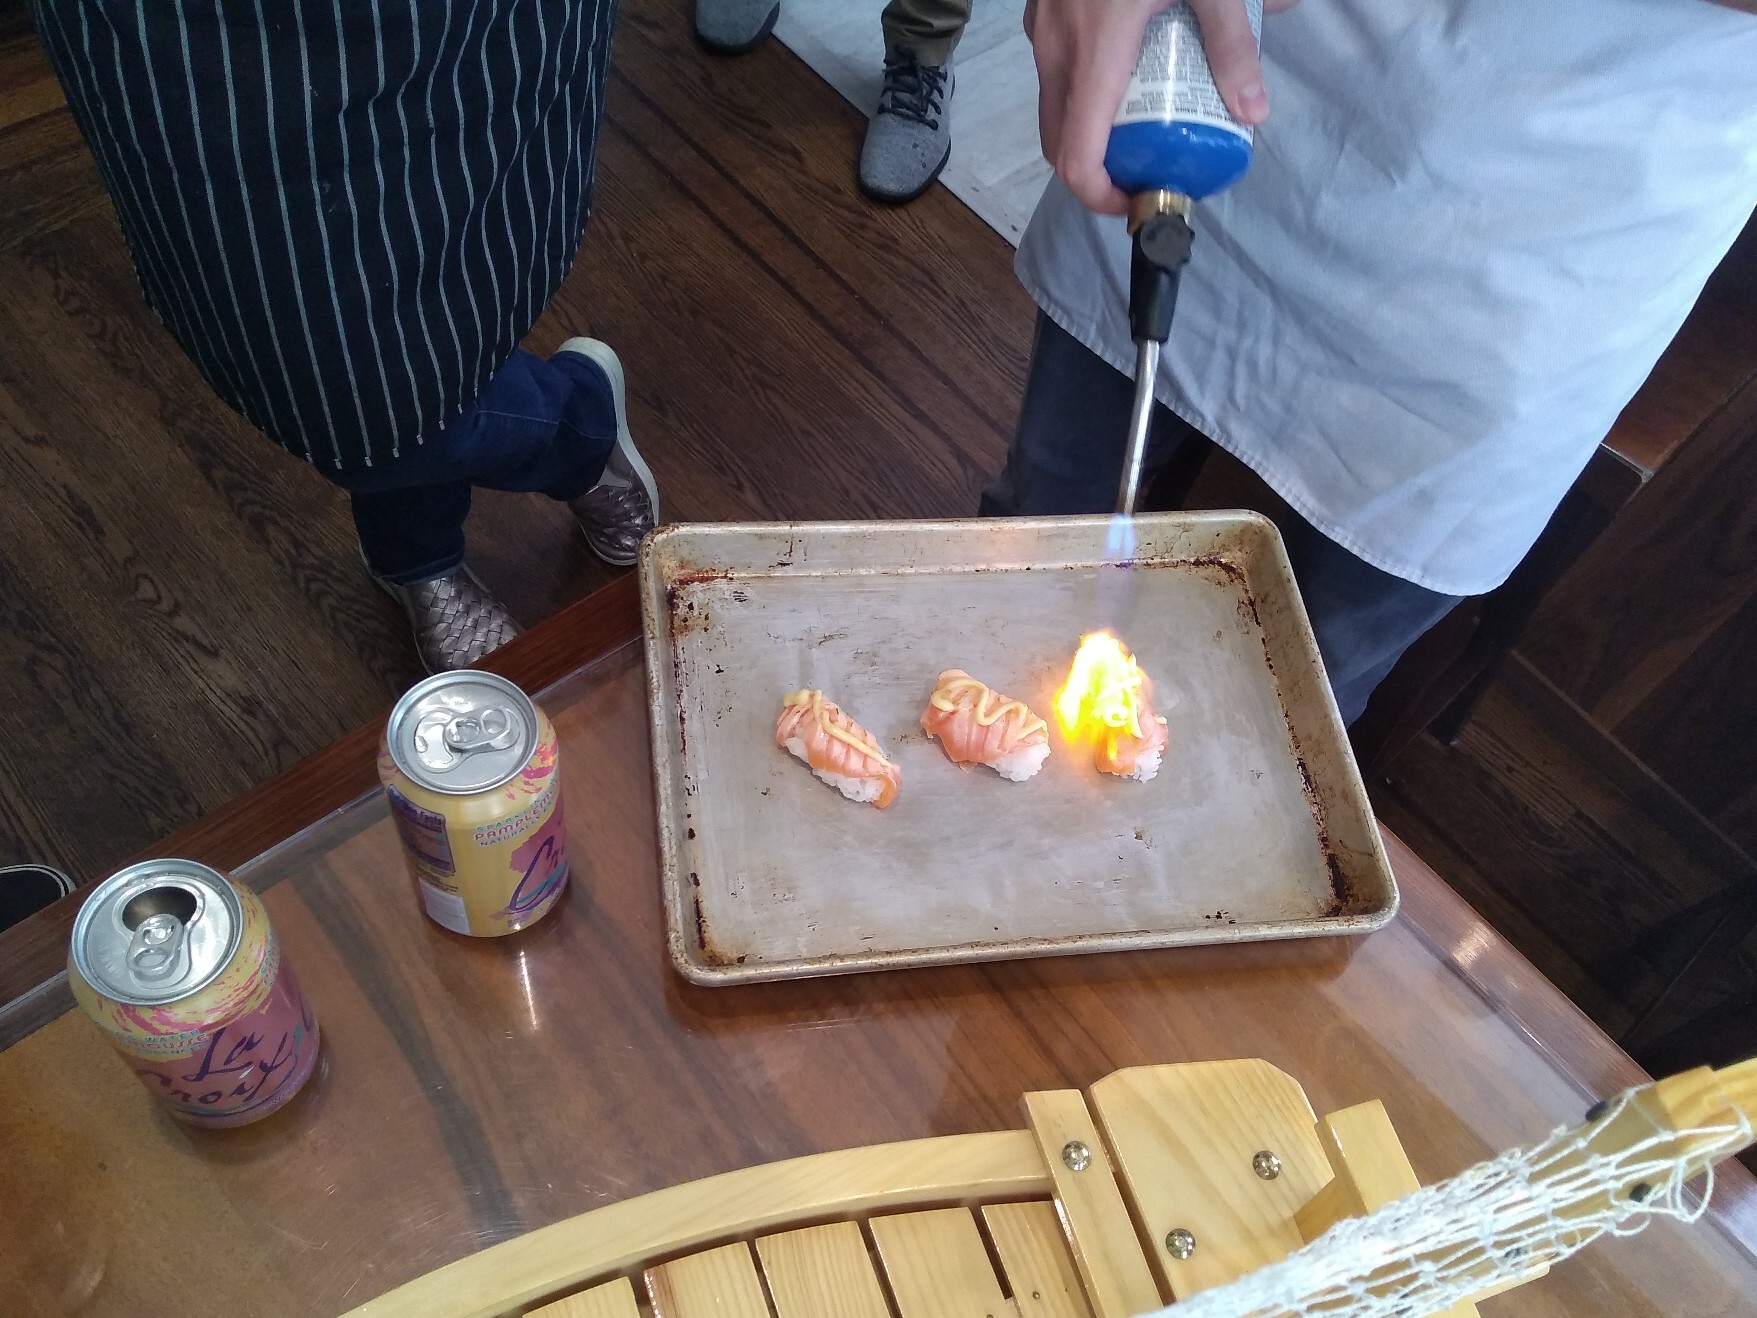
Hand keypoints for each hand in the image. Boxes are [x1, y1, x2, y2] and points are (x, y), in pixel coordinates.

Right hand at [1026, 0, 1296, 213]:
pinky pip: (1056, 70)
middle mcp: (1058, 48)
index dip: (1099, 197)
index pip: (1076, 156)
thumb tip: (1252, 112)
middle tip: (1143, 174)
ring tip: (1138, 130)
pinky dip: (1084, 93)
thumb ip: (1231, 45)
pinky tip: (1126, 76)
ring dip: (1090, 133)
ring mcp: (1043, 28)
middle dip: (1098, 173)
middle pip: (1059, 143)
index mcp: (1096, 51)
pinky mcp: (1044, 10)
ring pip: (1054, 107)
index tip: (1135, 202)